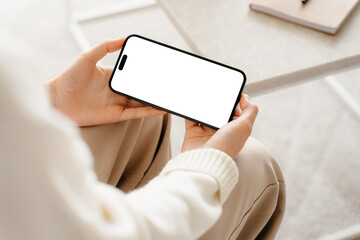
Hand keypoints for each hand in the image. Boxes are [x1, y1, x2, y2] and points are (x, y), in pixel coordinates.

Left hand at [47, 38, 164, 125]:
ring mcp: (116, 104)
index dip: (146, 73)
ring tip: (169, 97)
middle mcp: (116, 91)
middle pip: (139, 89)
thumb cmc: (69, 77)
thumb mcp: (88, 56)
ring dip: (154, 100)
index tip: (159, 70)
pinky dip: (148, 111)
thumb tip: (124, 37)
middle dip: (154, 87)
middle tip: (168, 84)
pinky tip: (159, 108)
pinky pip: (135, 113)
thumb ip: (106, 46)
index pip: (133, 75)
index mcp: (112, 77)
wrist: (56, 100)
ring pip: (140, 102)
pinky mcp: (114, 115)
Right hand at [181, 94, 257, 158]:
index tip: (230, 93)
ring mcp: (206, 134)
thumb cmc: (226, 146)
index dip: (235, 103)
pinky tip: (191, 103)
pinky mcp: (193, 135)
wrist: (204, 162)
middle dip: (218, 103)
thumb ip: (250, 110)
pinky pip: (191, 119)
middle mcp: (221, 133)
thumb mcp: (245, 126)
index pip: (236, 114)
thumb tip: (245, 97)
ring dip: (203, 105)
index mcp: (235, 132)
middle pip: (220, 113)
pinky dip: (190, 111)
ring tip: (202, 94)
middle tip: (215, 91)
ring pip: (205, 115)